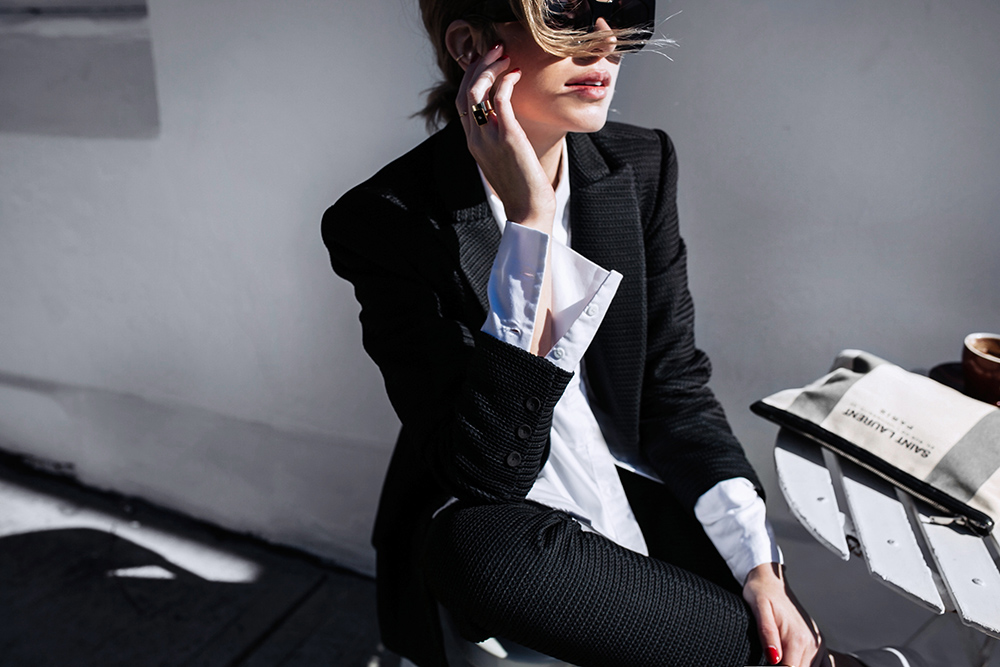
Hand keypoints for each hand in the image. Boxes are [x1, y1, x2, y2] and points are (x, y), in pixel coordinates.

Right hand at [455, 42, 555, 230]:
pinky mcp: (507, 138)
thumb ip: (500, 138)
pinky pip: (499, 100)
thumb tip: (508, 119)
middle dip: (477, 66)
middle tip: (495, 50)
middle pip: (464, 92)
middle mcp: (475, 139)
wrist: (528, 211)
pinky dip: (505, 82)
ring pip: (476, 92)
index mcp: (472, 143)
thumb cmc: (522, 188)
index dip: (470, 77)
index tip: (485, 62)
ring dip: (489, 68)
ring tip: (504, 56)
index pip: (461, 101)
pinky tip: (516, 75)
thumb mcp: (504, 159)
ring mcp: (488, 138)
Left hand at [743, 563, 826, 666]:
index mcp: (798, 639)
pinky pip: (821, 664)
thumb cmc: (761, 593)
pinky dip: (809, 665)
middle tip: (769, 656)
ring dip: (795, 665)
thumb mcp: (758, 609)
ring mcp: (817, 643)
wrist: (771, 580)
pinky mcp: (817, 642)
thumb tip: (774, 658)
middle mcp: (812, 643)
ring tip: (776, 656)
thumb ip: (767, 633)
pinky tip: (796, 660)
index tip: (763, 664)